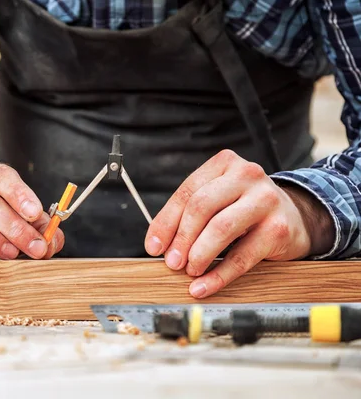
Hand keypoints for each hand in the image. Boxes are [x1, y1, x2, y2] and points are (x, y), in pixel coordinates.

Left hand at [144, 150, 334, 298]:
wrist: (296, 218)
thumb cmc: (245, 210)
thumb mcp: (218, 201)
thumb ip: (188, 215)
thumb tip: (158, 245)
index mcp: (225, 163)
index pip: (187, 193)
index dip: (166, 223)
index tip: (153, 247)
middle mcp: (247, 175)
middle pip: (201, 207)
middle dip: (181, 239)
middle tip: (172, 263)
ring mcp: (266, 199)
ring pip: (221, 228)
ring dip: (199, 255)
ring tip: (189, 272)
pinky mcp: (278, 228)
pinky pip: (242, 256)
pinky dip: (218, 275)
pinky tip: (204, 286)